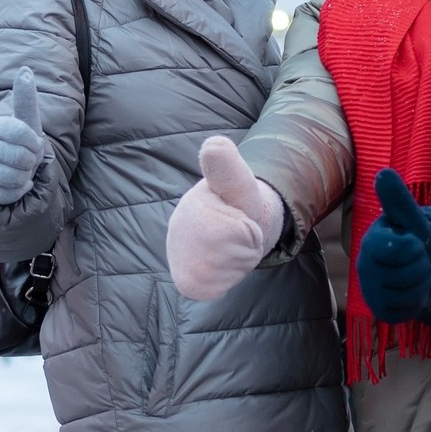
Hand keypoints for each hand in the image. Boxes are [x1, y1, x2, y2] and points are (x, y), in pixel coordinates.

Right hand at [0, 67, 46, 205]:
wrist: (3, 170)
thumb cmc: (20, 144)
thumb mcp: (27, 122)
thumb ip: (26, 97)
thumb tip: (25, 69)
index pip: (28, 138)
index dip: (36, 146)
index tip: (32, 145)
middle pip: (25, 160)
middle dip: (31, 164)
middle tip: (24, 162)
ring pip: (17, 178)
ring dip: (24, 178)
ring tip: (18, 172)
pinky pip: (9, 194)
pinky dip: (17, 192)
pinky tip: (12, 185)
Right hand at [166, 136, 284, 300]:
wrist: (224, 229)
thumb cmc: (236, 203)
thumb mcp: (238, 183)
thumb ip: (228, 168)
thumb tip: (214, 145)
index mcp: (195, 205)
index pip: (242, 234)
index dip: (250, 231)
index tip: (241, 219)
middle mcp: (180, 230)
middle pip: (242, 253)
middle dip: (249, 245)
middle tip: (236, 234)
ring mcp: (180, 258)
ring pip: (233, 270)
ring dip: (240, 260)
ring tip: (229, 247)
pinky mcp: (186, 282)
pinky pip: (220, 287)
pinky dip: (228, 279)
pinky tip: (220, 265)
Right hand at [357, 169, 430, 322]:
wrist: (410, 265)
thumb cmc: (407, 237)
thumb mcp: (408, 217)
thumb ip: (397, 197)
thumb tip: (383, 172)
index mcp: (371, 242)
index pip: (399, 249)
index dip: (415, 247)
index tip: (412, 242)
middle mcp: (365, 268)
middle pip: (410, 274)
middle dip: (422, 266)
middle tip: (415, 260)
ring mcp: (371, 291)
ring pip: (411, 294)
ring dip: (422, 283)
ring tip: (414, 274)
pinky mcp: (380, 310)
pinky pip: (408, 311)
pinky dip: (417, 302)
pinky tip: (410, 291)